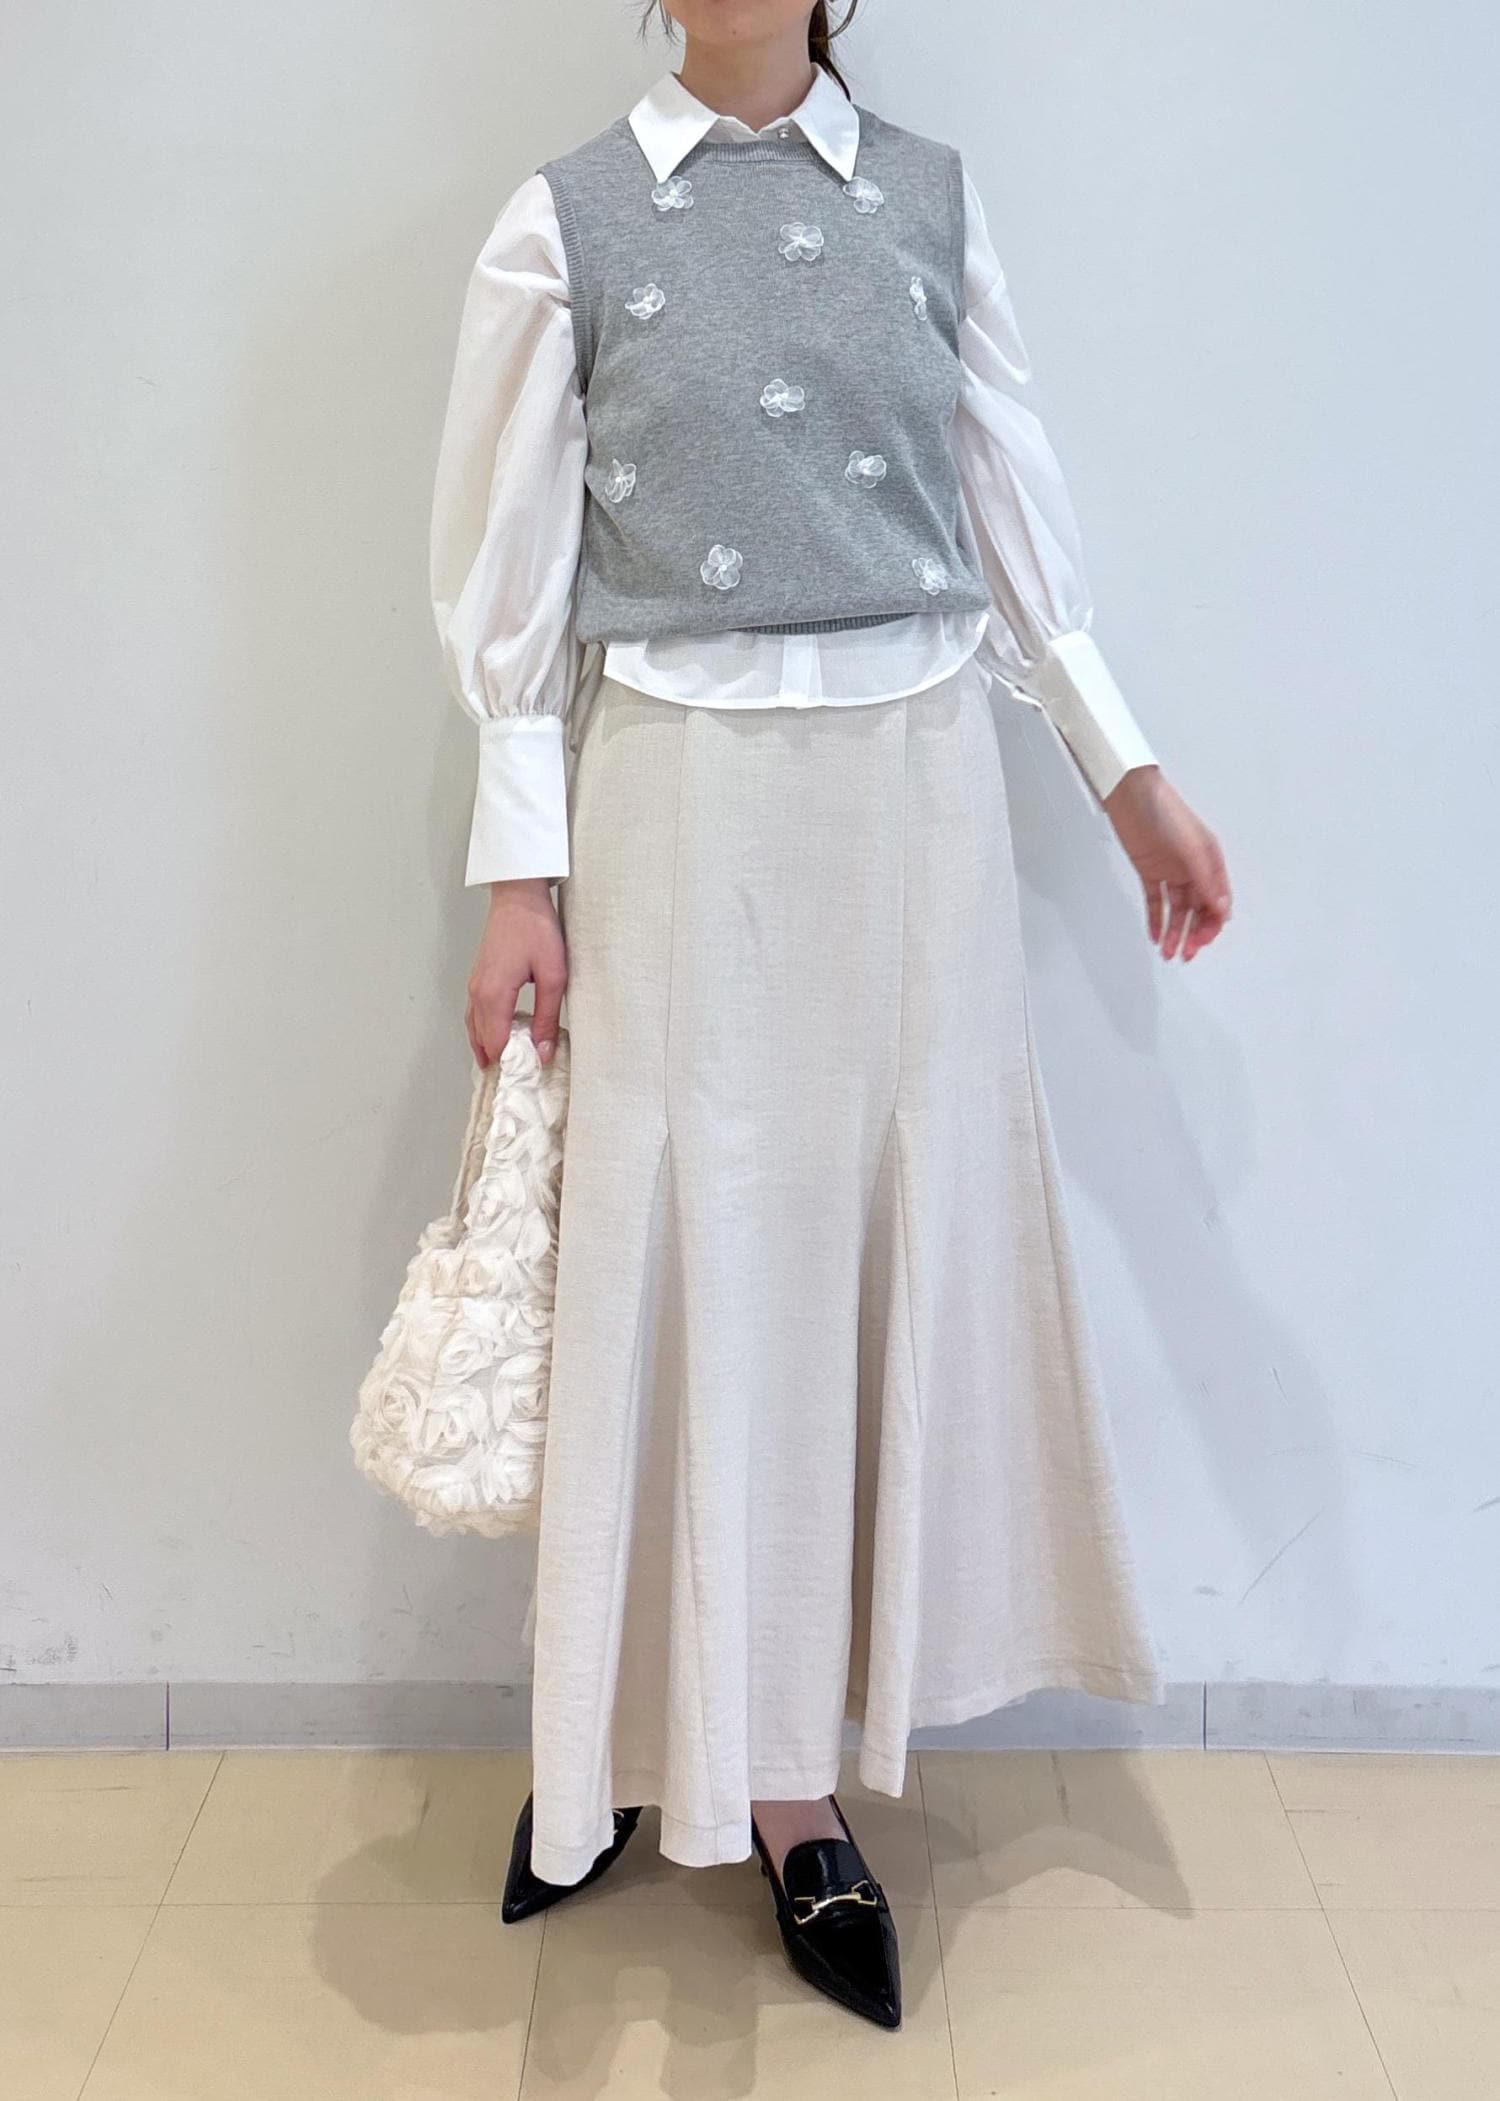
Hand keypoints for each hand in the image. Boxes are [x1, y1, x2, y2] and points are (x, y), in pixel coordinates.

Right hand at [466, 878, 566, 1067]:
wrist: (518, 896)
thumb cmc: (537, 930)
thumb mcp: (553, 976)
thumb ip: (547, 1018)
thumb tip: (542, 1053)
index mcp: (494, 996)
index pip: (497, 1045)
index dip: (511, 1065)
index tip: (529, 1079)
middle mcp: (477, 994)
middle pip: (482, 1041)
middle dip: (498, 1062)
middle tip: (518, 1081)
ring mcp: (474, 986)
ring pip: (474, 1030)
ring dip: (487, 1049)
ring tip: (505, 1069)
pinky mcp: (477, 979)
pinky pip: (474, 1016)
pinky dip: (482, 1033)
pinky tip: (496, 1039)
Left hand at [1102, 765, 1231, 962]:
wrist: (1131, 796)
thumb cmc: (1166, 812)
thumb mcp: (1191, 846)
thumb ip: (1205, 878)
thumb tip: (1221, 908)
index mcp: (1211, 862)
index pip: (1217, 902)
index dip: (1211, 925)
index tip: (1201, 941)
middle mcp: (1193, 869)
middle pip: (1199, 910)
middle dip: (1194, 934)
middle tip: (1185, 954)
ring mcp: (1172, 872)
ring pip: (1177, 910)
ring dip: (1174, 932)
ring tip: (1168, 953)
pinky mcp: (1150, 872)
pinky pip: (1156, 902)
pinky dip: (1156, 920)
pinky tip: (1155, 937)